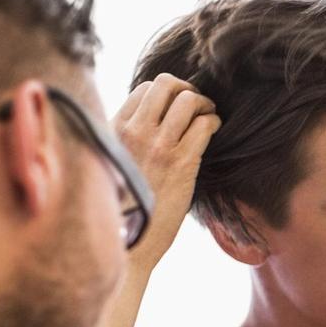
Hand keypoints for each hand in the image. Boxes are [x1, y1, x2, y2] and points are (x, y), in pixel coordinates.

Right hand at [111, 73, 218, 273]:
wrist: (128, 242)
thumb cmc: (122, 206)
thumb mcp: (111, 162)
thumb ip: (125, 139)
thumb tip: (147, 122)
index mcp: (115, 129)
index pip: (145, 88)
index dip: (166, 92)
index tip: (176, 105)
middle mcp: (136, 132)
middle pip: (166, 84)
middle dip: (187, 89)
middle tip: (196, 105)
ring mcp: (160, 146)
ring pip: (189, 100)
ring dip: (205, 104)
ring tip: (208, 117)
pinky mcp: (183, 163)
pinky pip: (205, 125)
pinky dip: (214, 122)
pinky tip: (213, 132)